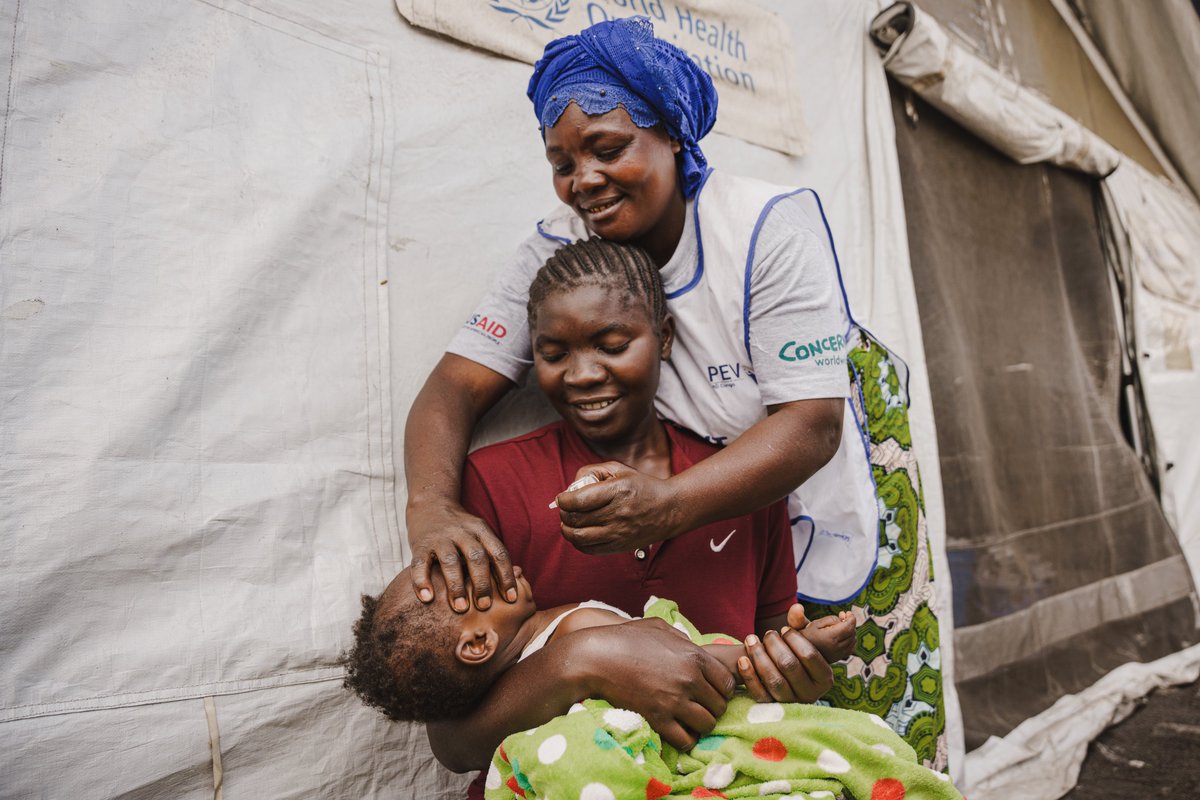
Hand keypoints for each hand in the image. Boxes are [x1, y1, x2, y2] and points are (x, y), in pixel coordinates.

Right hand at [406, 500, 516, 612]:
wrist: (429, 505)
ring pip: (451, 561)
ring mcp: (440, 537)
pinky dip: (422, 581)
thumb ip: (494, 554)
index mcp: (481, 530)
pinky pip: (420, 563)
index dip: (506, 576)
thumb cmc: (460, 530)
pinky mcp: (420, 544)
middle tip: (484, 606)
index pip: (498, 553)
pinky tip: (427, 598)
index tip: (511, 599)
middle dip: (482, 583)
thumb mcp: (480, 535)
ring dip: (456, 586)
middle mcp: (462, 532)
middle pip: (476, 557)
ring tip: (460, 608)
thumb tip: (520, 574)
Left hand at [553, 463, 684, 553]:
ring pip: (579, 537)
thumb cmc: (642, 486)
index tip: (562, 498)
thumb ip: (592, 472)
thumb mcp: (619, 470)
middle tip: (565, 509)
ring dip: (567, 529)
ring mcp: (619, 532)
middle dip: (563, 514)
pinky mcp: (620, 546)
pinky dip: (578, 542)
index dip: (563, 500)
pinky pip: (589, 549)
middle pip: (576, 519)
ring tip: (568, 523)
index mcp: (617, 490)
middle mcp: (618, 513)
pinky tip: (579, 533)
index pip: (579, 500)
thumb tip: (570, 487)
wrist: (670, 509)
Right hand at [575, 617, 735, 749]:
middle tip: (697, 707)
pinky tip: (676, 731)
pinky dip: (685, 739)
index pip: (728, 683)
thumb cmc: (624, 638)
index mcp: (694, 655)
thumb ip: (681, 637)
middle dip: (711, 708)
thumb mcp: (658, 627)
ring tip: (687, 720)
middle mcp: (689, 678)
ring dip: (699, 725)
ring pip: (707, 724)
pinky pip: (686, 740)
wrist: (595, 657)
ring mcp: (674, 700)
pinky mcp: (658, 719)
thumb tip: (693, 645)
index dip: (720, 689)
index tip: (708, 691)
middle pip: (720, 706)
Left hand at [736, 627, 833, 703]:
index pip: (809, 654)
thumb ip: (800, 623)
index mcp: (825, 677)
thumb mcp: (803, 640)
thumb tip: (796, 607)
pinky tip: (742, 659)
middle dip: (774, 644)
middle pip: (790, 665)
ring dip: (759, 656)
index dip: (794, 638)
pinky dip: (749, 675)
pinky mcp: (772, 709)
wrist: (787, 680)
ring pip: (774, 680)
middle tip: (768, 634)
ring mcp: (791, 703)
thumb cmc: (797, 654)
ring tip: (751, 640)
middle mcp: (811, 694)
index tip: (784, 629)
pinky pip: (759, 694)